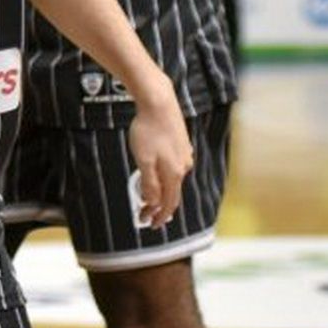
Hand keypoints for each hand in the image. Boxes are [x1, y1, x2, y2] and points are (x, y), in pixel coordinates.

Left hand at [125, 80, 193, 229]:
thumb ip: (149, 183)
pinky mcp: (182, 145)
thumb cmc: (148, 130)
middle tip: (146, 216)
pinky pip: (174, 168)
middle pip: (172, 194)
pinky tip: (160, 176)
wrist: (158, 103)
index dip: (158, 216)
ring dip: (163, 193)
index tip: (148, 224)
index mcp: (174, 173)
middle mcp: (183, 166)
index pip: (168, 203)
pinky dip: (166, 178)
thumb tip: (153, 203)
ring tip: (150, 200)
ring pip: (174, 181)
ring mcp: (184, 155)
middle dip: (159, 208)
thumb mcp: (143, 159)